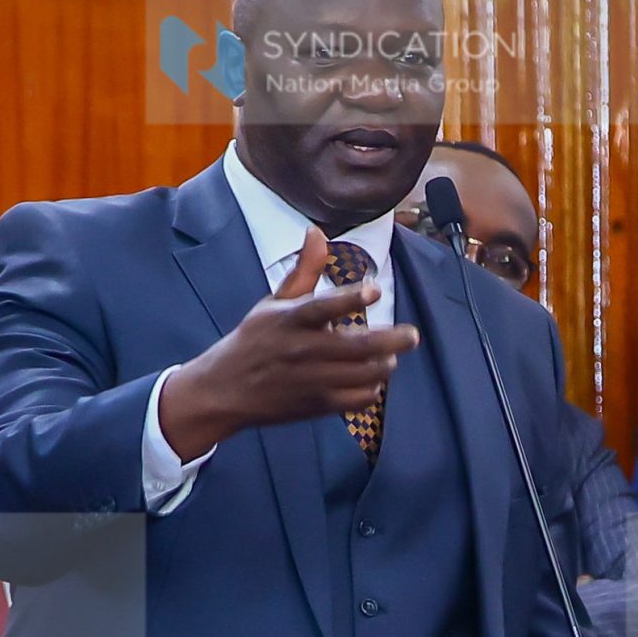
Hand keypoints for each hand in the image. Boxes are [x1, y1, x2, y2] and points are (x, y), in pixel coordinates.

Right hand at [155, 227, 419, 456]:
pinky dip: (371, 390)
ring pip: (362, 375)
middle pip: (355, 346)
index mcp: (290, 320)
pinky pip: (355, 400)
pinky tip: (373, 380)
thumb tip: (316, 231)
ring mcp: (310, 380)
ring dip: (385, 365)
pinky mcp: (315, 405)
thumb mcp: (273, 302)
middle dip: (391, 340)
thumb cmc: (254, 339)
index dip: (350, 298)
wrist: (225, 390)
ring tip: (391, 356)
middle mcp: (302, 350)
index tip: (374, 289)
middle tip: (412, 335)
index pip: (322, 307)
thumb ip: (304, 271)